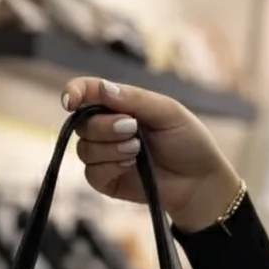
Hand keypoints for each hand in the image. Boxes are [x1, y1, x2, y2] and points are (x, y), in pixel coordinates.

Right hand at [61, 76, 241, 232]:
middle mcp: (107, 128)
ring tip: (138, 151)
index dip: (74, 92)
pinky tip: (130, 166)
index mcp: (119, 105)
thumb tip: (100, 87)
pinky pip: (91, 173)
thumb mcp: (167, 111)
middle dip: (105, 127)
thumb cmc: (188, 141)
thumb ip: (134, 99)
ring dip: (110, 149)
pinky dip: (109, 168)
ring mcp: (104, 156)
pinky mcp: (106, 181)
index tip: (70, 100)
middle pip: (82, 124)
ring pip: (84, 149)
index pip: (87, 93)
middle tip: (133, 129)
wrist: (198, 181)